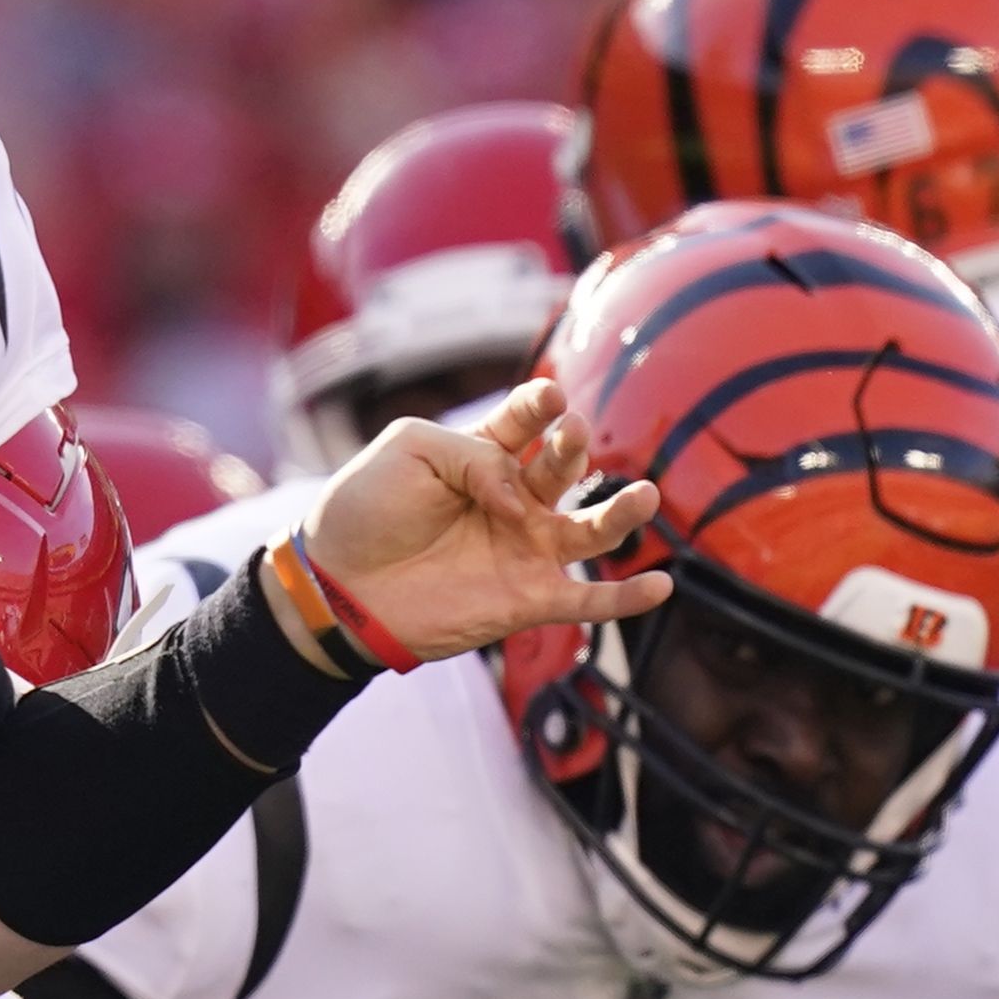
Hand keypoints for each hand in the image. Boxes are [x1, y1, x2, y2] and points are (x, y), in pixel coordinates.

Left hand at [298, 379, 669, 663]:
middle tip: (571, 433)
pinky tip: (662, 586)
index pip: (527, 422)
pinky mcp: (527, 599)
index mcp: (483, 456)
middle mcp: (515, 501)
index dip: (542, 407)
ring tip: (645, 494)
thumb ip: (473, 456)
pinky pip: (587, 600)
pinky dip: (627, 598)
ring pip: (591, 529)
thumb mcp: (410, 451)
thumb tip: (522, 501)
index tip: (551, 397)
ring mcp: (525, 549)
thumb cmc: (365, 510)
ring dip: (623, 513)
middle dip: (572, 449)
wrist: (335, 582)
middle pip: (562, 468)